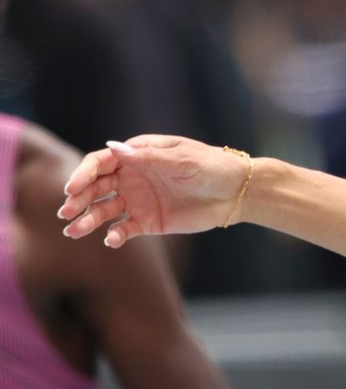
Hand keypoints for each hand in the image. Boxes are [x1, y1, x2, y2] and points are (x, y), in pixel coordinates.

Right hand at [56, 135, 250, 247]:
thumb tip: (113, 148)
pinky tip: (110, 240)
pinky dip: (115, 234)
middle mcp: (131, 177)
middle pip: (95, 187)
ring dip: (88, 219)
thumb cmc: (211, 167)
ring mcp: (137, 200)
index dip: (83, 175)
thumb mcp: (182, 160)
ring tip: (73, 231)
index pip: (100, 163)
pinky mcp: (148, 221)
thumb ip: (148, 159)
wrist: (236, 192)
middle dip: (78, 199)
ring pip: (104, 209)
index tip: (71, 188)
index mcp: (136, 155)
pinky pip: (124, 228)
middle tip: (66, 213)